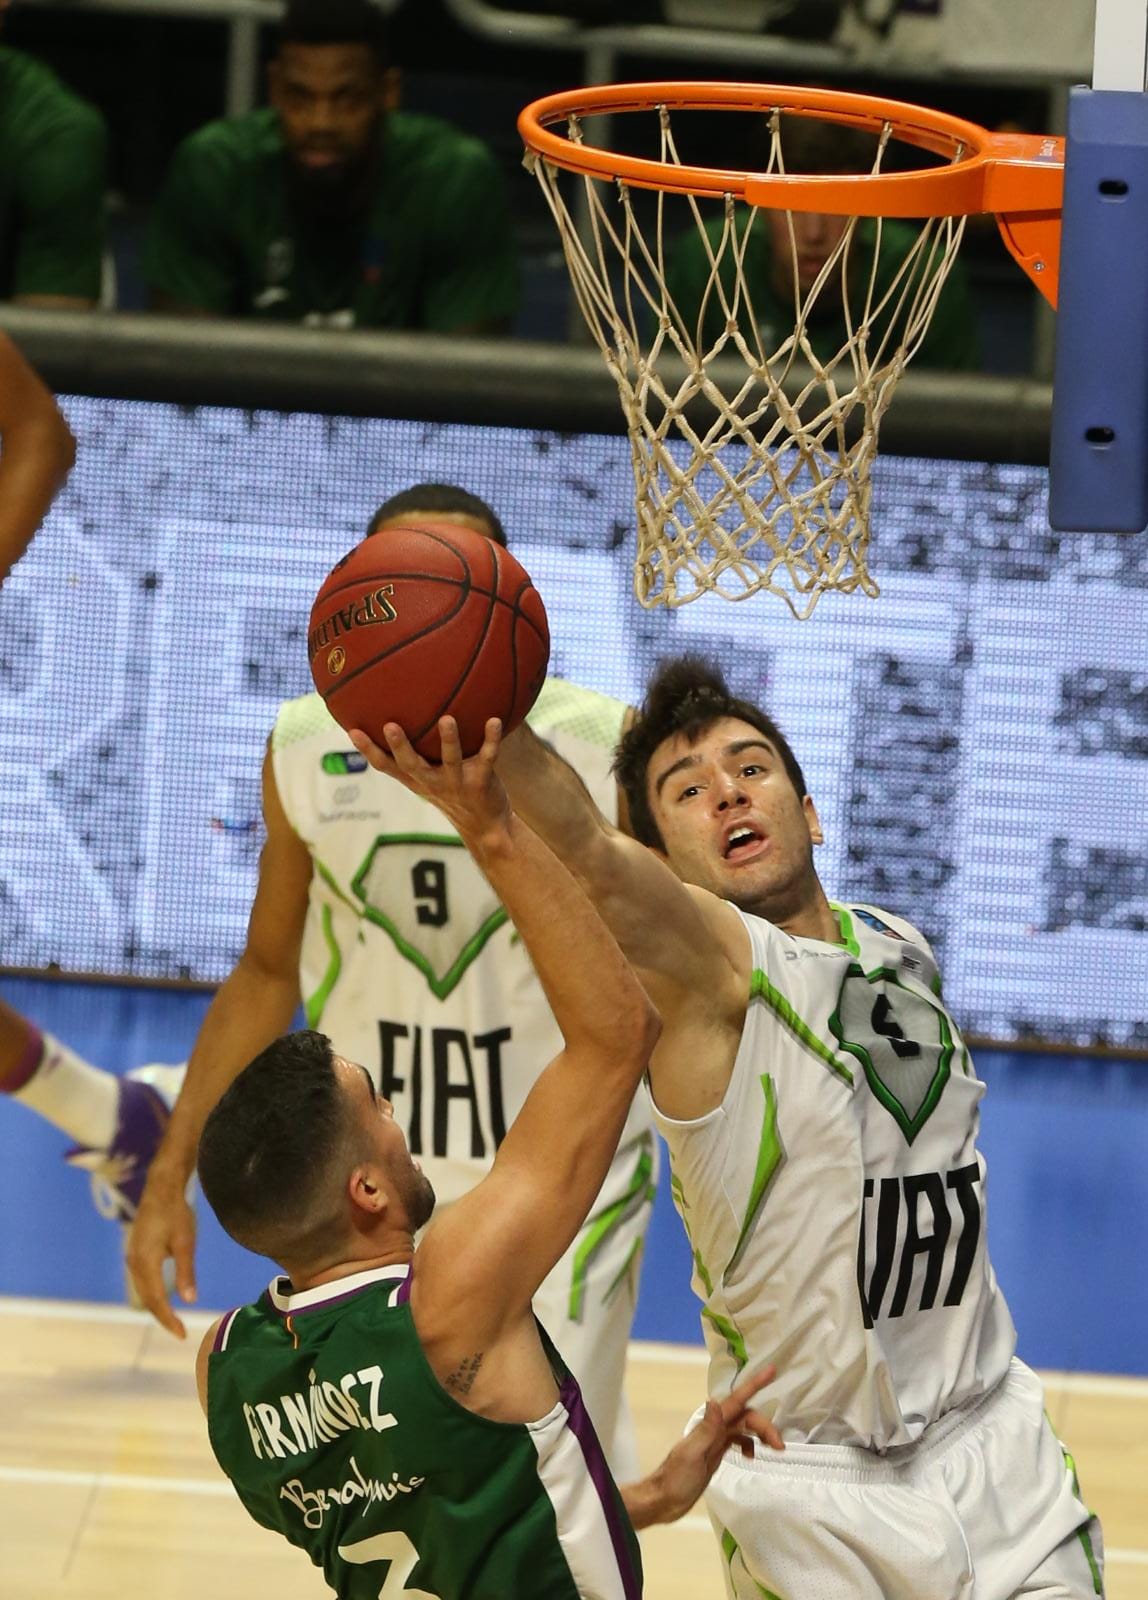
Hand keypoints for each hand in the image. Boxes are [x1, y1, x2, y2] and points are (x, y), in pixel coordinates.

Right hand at [126, 1166, 197, 1339]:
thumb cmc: (177, 1213)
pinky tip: (162, 1298)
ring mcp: (132, 1257)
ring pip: (143, 1290)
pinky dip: (152, 1293)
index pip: (157, 1300)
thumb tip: (191, 1300)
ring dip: (156, 1306)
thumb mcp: (186, 1243)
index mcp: (146, 1262)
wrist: (161, 1188)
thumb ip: (186, 1272)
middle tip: (180, 1331)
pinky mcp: (134, 1251)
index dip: (169, 1319)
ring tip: (173, 1320)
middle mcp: (134, 1262)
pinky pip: (142, 1280)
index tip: (182, 1334)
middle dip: (162, 1317)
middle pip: (147, 1298)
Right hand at [349, 716, 511, 845]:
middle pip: (411, 764)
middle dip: (400, 746)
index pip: (386, 766)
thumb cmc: (453, 792)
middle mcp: (432, 781)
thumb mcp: (429, 777)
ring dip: (449, 740)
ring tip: (447, 719)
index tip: (352, 730)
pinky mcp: (481, 782)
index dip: (368, 751)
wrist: (486, 826)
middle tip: (390, 726)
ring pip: (451, 760)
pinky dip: (491, 739)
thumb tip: (402, 712)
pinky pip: (487, 757)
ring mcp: (457, 783)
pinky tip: (494, 720)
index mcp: (416, 779)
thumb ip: (416, 753)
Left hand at [627, 1364, 783, 1527]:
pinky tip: (752, 1456)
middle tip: (779, 1445)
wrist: (664, 1500)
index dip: (754, 1384)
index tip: (771, 1371)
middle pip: (746, 1417)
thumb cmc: (676, 1479)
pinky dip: (749, 1444)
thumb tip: (713, 1401)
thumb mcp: (692, 1455)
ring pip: (744, 1428)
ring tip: (774, 1449)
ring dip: (761, 1434)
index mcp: (710, 1425)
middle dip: (765, 1425)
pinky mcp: (716, 1452)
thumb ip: (705, 1430)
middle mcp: (714, 1428)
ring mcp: (715, 1440)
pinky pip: (738, 1440)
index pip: (736, 1401)